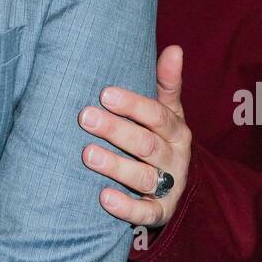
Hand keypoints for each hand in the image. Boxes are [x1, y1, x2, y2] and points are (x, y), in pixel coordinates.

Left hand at [78, 45, 190, 226]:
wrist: (173, 183)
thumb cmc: (160, 136)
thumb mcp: (167, 110)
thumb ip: (167, 82)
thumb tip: (175, 48)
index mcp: (176, 130)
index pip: (156, 115)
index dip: (132, 105)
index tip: (105, 93)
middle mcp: (174, 158)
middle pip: (146, 144)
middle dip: (115, 130)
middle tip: (85, 117)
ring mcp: (168, 186)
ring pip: (142, 177)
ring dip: (115, 165)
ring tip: (87, 154)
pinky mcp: (160, 212)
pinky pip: (145, 213)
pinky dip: (126, 207)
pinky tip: (103, 197)